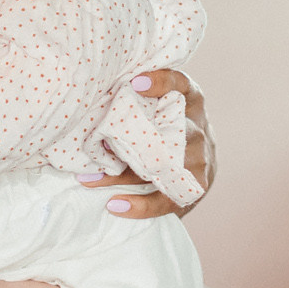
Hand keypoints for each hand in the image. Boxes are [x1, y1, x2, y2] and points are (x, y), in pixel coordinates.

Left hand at [78, 69, 212, 217]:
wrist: (201, 159)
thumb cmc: (166, 126)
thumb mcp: (160, 107)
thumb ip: (135, 106)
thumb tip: (87, 116)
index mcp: (189, 100)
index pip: (180, 84)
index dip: (161, 82)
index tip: (135, 83)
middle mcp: (196, 127)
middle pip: (167, 130)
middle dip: (130, 138)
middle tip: (97, 144)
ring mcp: (199, 158)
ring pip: (161, 166)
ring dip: (122, 175)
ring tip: (89, 179)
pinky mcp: (195, 187)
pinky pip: (168, 199)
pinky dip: (141, 205)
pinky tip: (115, 205)